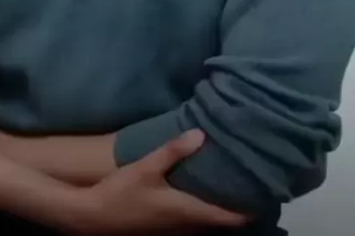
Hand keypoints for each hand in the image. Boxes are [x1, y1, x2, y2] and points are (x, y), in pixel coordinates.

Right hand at [75, 130, 249, 234]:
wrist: (92, 217)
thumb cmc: (121, 193)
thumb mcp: (146, 167)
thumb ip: (173, 151)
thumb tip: (202, 133)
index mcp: (186, 212)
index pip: (227, 217)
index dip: (248, 210)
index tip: (266, 193)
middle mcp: (185, 225)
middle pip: (219, 221)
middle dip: (237, 206)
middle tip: (252, 181)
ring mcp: (173, 229)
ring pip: (205, 221)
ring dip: (219, 207)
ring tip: (232, 184)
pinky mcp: (163, 226)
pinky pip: (192, 220)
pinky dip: (203, 207)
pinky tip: (201, 191)